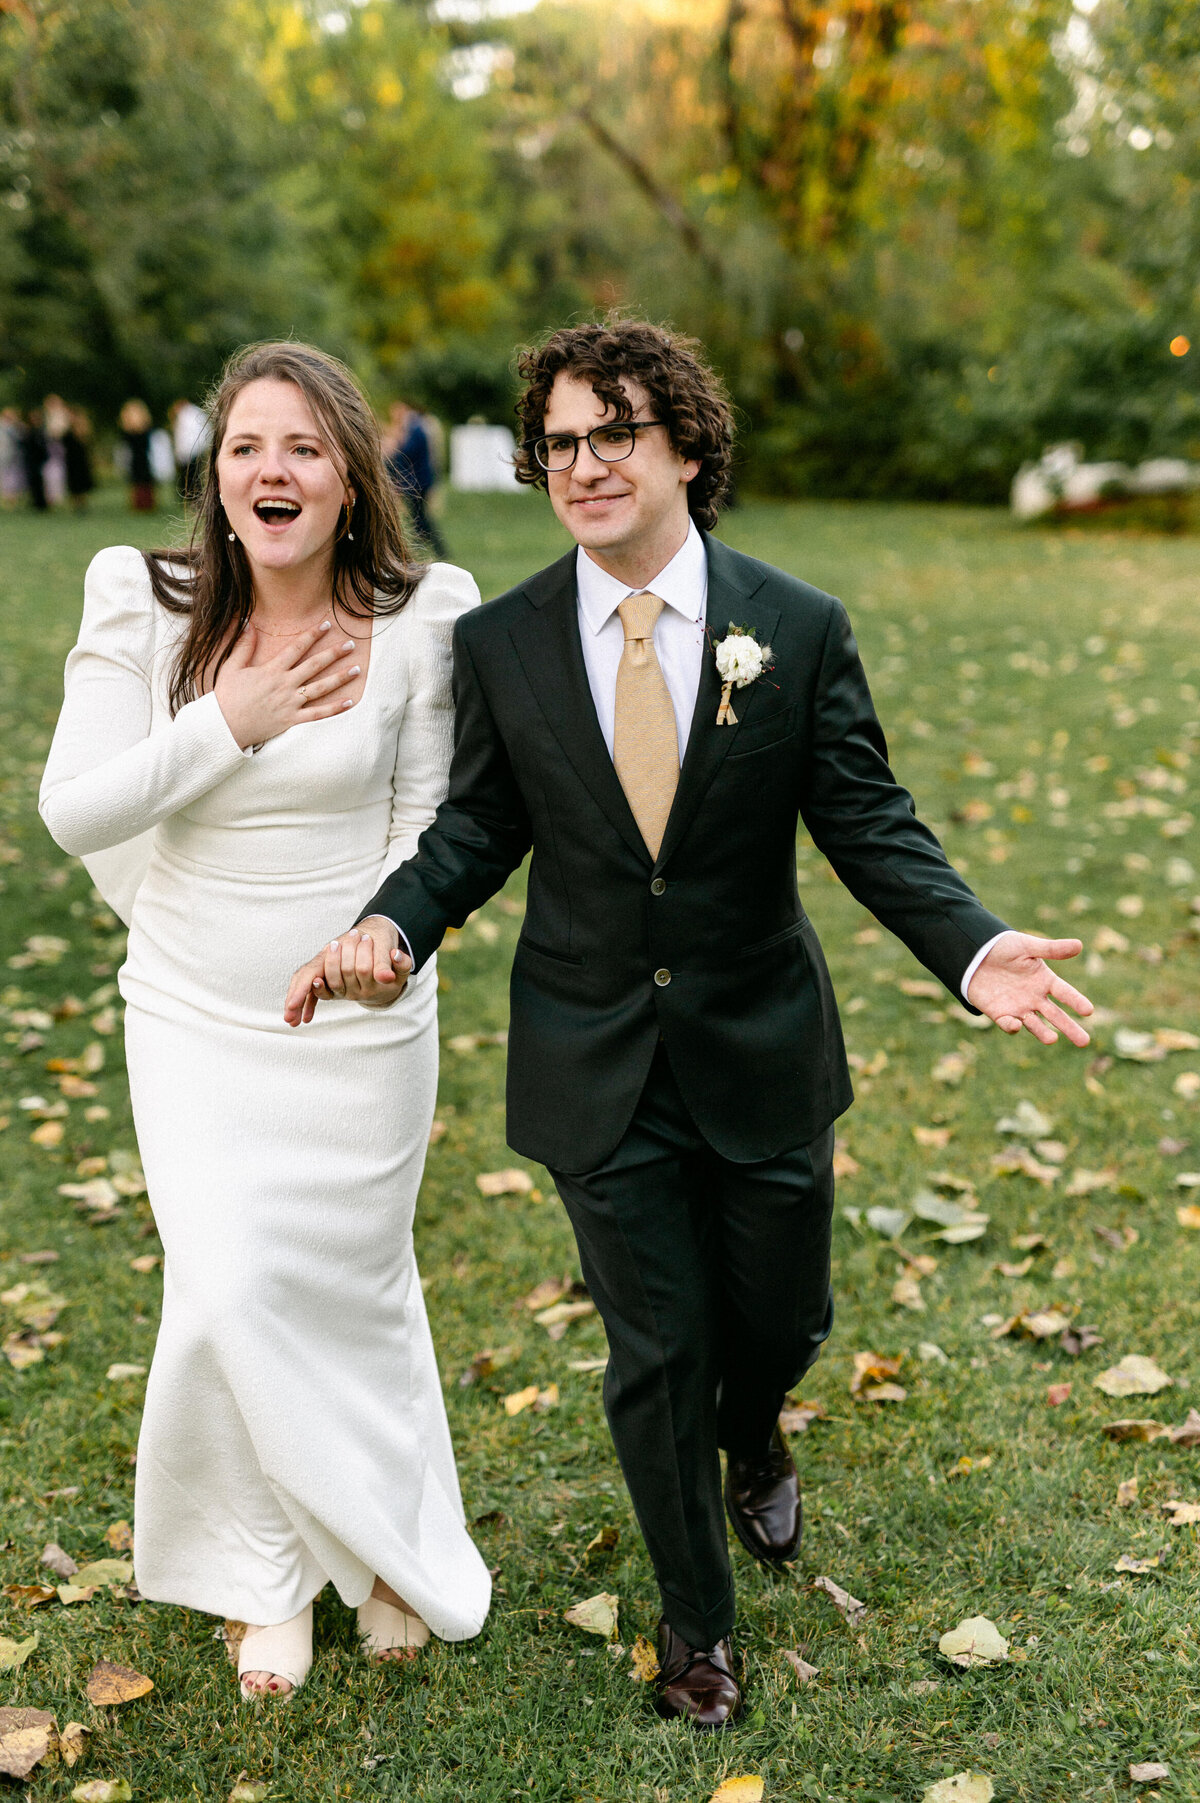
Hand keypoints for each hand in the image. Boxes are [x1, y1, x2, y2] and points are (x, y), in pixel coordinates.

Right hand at [215, 621, 360, 749]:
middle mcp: (285, 685)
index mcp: (272, 670)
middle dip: (334, 653)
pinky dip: (334, 709)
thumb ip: (244, 645)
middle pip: (314, 665)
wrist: (224, 726)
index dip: (313, 635)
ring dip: (340, 678)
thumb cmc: (227, 696)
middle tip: (351, 644)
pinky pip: (317, 714)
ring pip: (321, 688)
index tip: (326, 625)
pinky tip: (349, 702)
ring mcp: (290, 703)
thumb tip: (248, 622)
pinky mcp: (292, 719)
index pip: (297, 647)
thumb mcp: (232, 667)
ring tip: (357, 669)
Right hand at [284, 917, 412, 1025]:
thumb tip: (386, 978)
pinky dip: (310, 1003)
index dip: (302, 989)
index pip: (312, 972)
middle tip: (289, 1020)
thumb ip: (387, 963)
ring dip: (299, 1003)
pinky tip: (307, 1019)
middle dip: (295, 999)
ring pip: (307, 985)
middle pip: (304, 979)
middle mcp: (326, 959)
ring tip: (292, 1022)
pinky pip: (318, 990)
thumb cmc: (378, 941)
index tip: (293, 1005)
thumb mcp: (386, 950)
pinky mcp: (331, 976)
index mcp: (333, 951)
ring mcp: (327, 968)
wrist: (375, 934)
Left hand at [966, 932, 1092, 1044]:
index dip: (1076, 1001)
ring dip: (1042, 1033)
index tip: (1088, 1011)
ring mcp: (1018, 1007)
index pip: (1065, 993)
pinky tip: (1016, 1024)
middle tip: (1084, 1042)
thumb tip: (1079, 945)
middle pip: (1056, 1015)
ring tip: (1052, 1040)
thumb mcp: (1027, 946)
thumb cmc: (1004, 947)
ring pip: (1034, 1024)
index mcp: (1044, 980)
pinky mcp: (1000, 1014)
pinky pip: (1008, 1024)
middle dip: (1070, 1028)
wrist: (974, 954)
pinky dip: (1012, 1026)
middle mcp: (1035, 997)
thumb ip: (1051, 949)